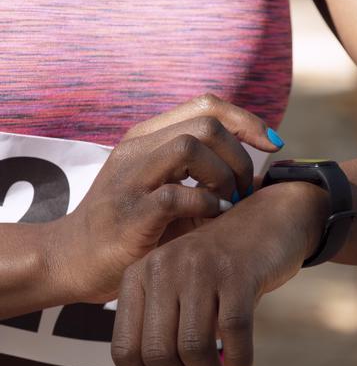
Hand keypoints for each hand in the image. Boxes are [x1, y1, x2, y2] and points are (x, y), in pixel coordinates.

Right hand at [50, 94, 283, 302]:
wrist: (73, 260)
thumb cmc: (133, 227)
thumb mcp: (170, 190)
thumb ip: (207, 176)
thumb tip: (263, 178)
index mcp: (150, 137)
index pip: (207, 105)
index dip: (247, 120)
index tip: (273, 145)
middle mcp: (138, 149)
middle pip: (206, 123)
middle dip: (240, 156)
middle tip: (243, 190)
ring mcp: (130, 179)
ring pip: (190, 147)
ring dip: (223, 176)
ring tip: (227, 203)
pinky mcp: (129, 214)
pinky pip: (177, 194)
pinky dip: (205, 206)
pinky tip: (212, 219)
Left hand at [110, 181, 327, 365]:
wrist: (272, 220)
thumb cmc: (225, 269)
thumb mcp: (187, 302)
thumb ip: (161, 349)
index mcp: (138, 275)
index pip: (124, 348)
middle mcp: (162, 268)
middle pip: (157, 352)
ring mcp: (199, 267)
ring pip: (194, 347)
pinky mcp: (237, 271)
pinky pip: (233, 333)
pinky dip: (239, 365)